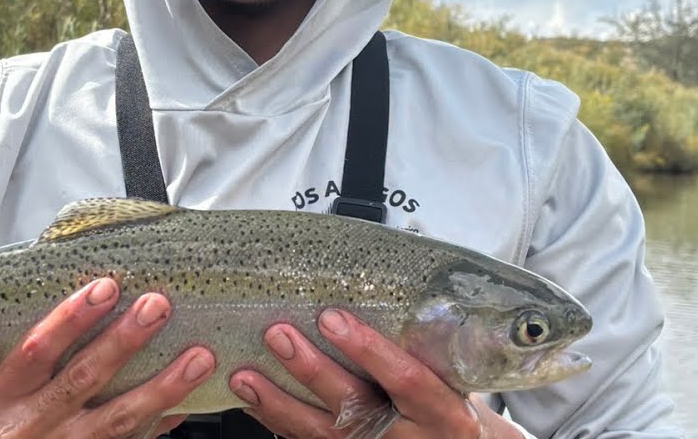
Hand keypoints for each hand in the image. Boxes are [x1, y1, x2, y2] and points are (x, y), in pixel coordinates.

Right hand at [0, 277, 215, 438]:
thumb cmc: (9, 423)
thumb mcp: (3, 392)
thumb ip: (37, 358)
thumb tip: (102, 300)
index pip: (36, 350)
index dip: (71, 318)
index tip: (107, 286)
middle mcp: (30, 426)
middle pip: (82, 379)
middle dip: (124, 341)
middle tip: (157, 307)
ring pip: (118, 419)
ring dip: (163, 387)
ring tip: (198, 358)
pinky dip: (160, 422)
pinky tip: (187, 402)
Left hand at [228, 310, 519, 438]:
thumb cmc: (449, 406)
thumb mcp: (452, 376)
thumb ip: (422, 341)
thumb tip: (383, 275)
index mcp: (443, 412)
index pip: (406, 379)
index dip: (367, 350)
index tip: (333, 319)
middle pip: (354, 406)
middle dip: (311, 370)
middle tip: (278, 335)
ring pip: (322, 434)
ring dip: (278, 404)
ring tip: (245, 376)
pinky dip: (276, 423)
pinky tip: (252, 402)